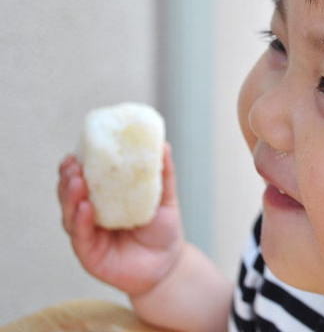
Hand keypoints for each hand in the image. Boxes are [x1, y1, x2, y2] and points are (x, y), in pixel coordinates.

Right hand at [57, 143, 184, 295]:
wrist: (169, 264)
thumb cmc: (163, 229)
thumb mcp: (165, 198)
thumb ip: (163, 174)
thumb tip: (164, 145)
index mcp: (104, 198)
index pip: (82, 178)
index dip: (76, 166)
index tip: (76, 152)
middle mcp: (90, 215)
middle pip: (69, 194)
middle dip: (68, 178)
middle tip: (74, 165)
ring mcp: (88, 234)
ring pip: (70, 214)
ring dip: (70, 197)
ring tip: (77, 181)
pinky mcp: (89, 254)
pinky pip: (81, 236)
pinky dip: (82, 221)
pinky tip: (85, 207)